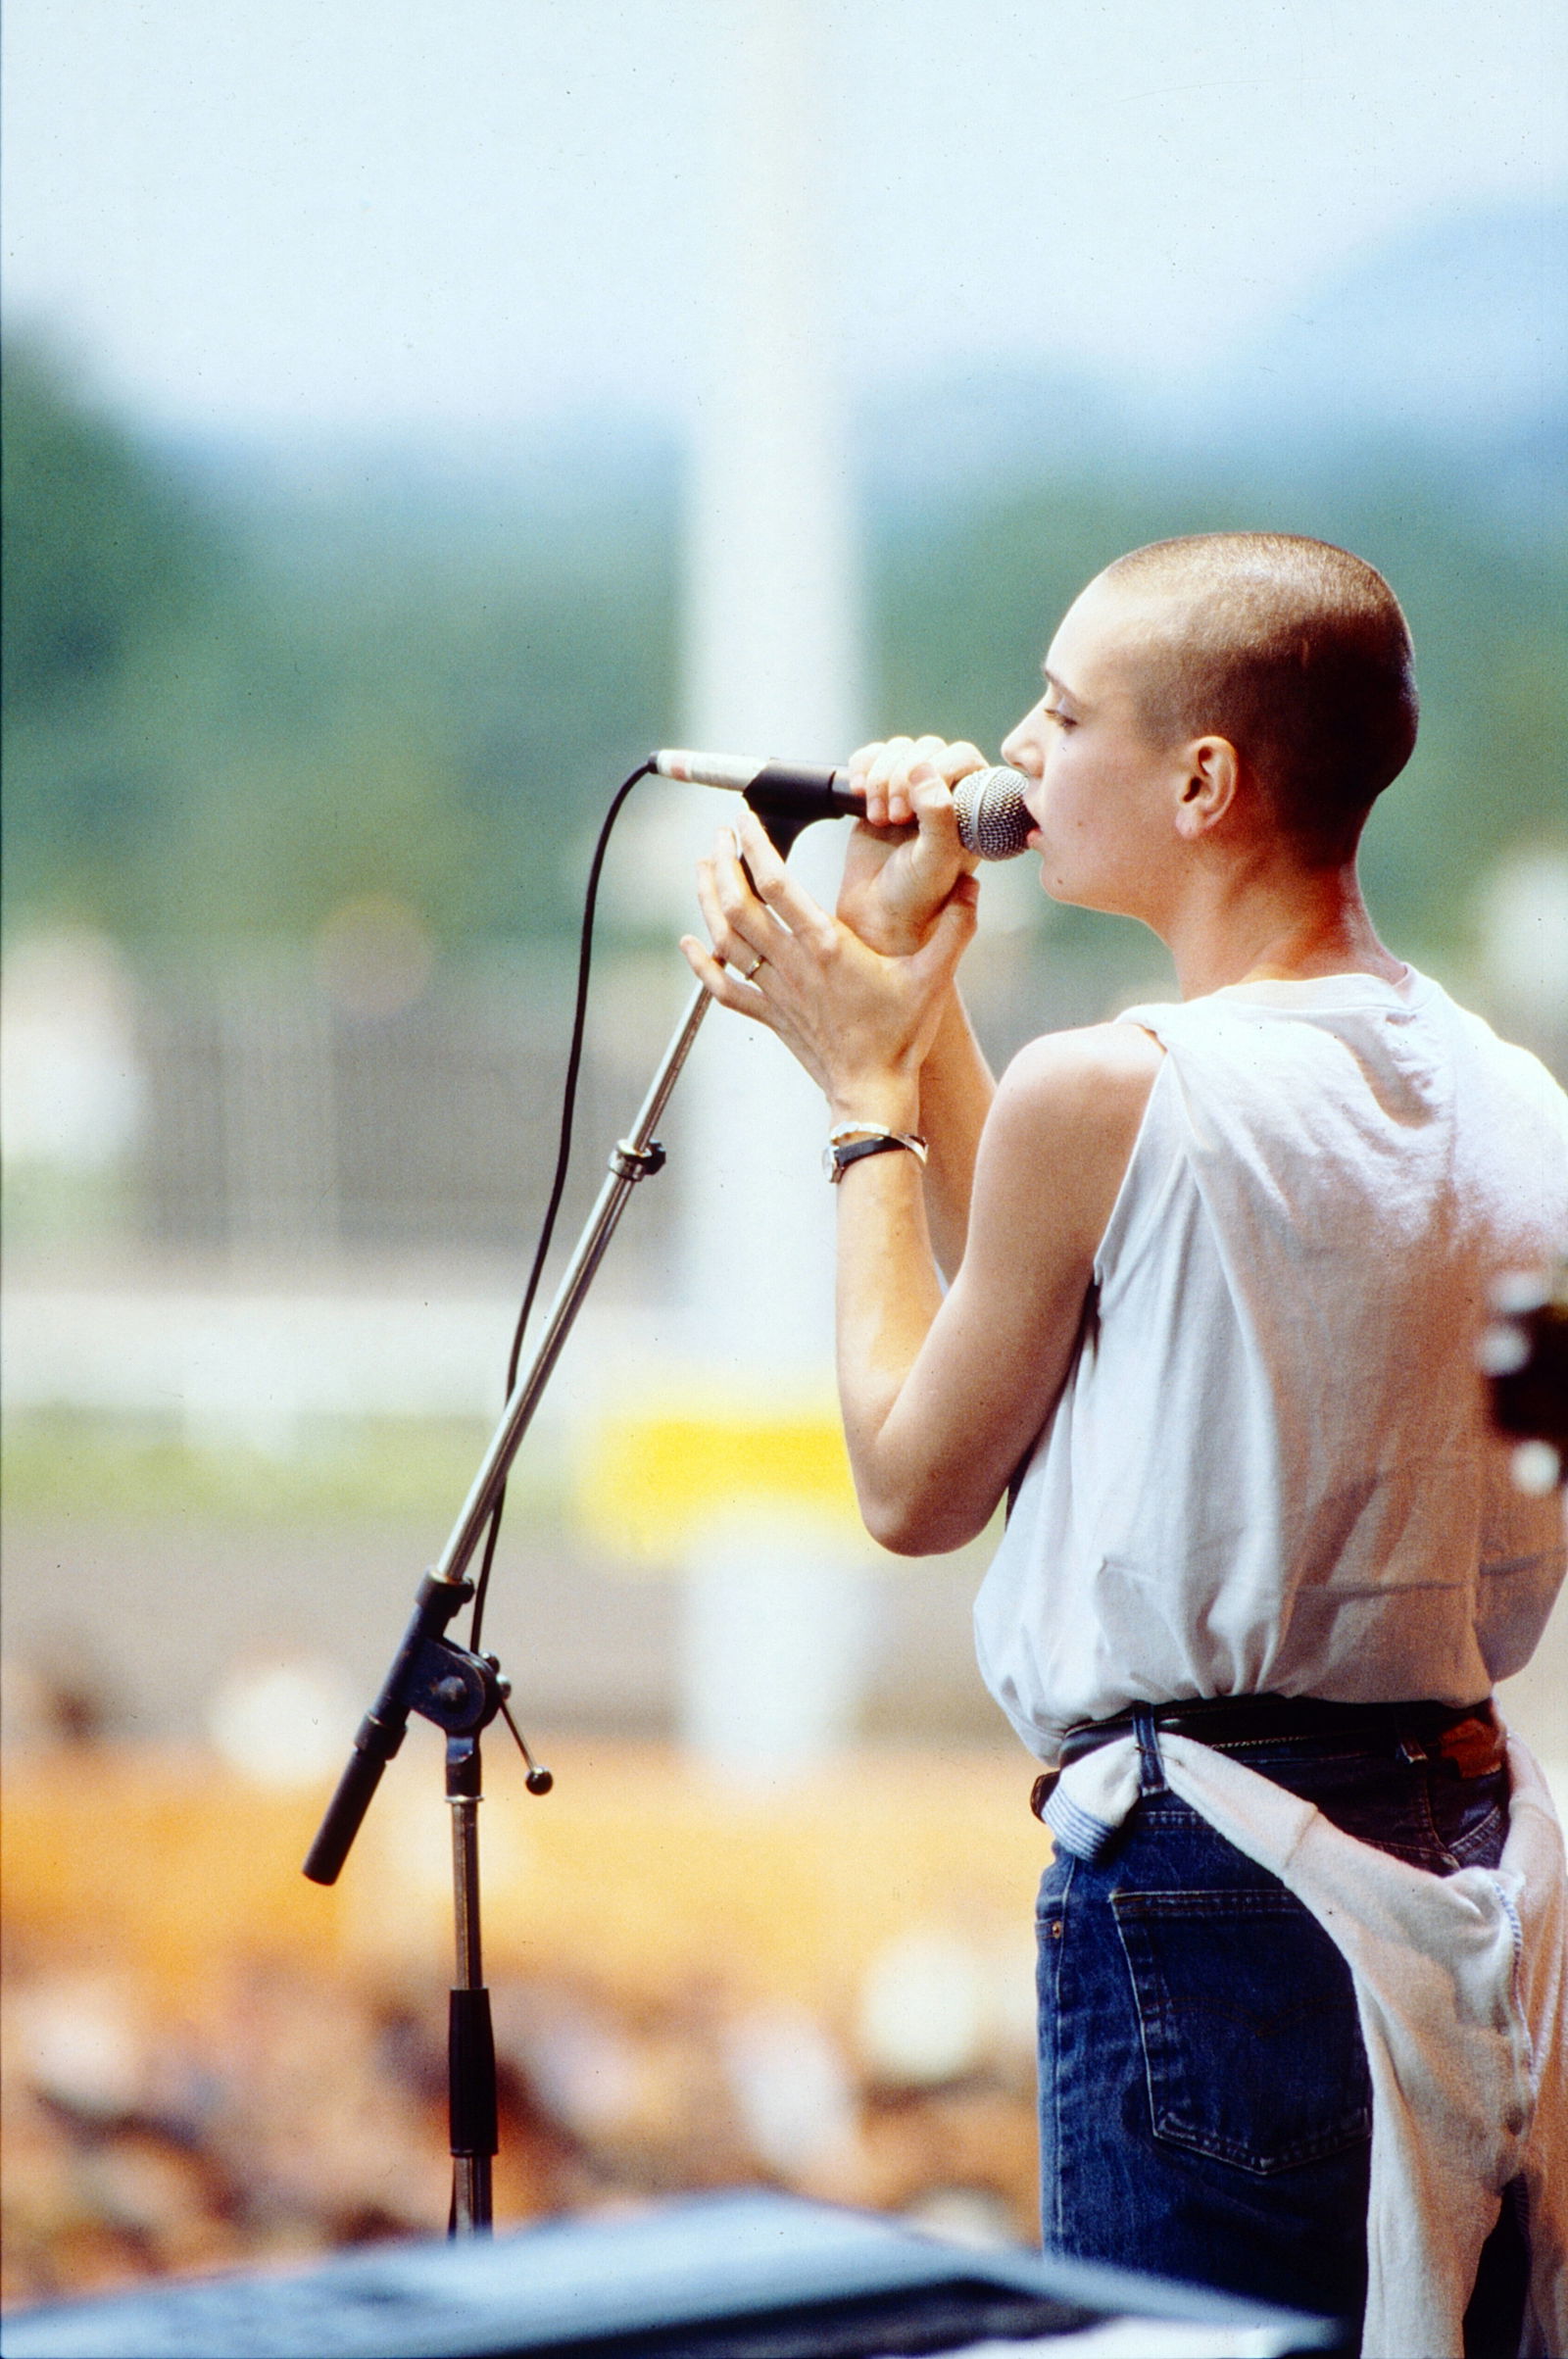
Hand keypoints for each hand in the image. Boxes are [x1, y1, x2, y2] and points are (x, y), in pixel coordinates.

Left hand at [680, 805, 978, 1122]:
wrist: (871, 1092)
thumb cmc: (901, 1037)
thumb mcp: (935, 978)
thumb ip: (956, 929)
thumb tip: (973, 886)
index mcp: (828, 947)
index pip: (779, 885)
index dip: (757, 848)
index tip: (744, 820)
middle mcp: (794, 965)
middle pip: (739, 906)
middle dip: (723, 866)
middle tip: (719, 836)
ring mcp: (777, 991)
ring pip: (725, 940)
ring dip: (708, 901)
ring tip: (705, 869)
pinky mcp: (770, 1015)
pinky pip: (723, 988)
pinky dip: (701, 966)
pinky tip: (690, 944)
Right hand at [838, 736, 985, 956]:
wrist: (880, 914)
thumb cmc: (919, 894)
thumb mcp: (936, 859)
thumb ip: (939, 815)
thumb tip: (924, 768)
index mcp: (971, 805)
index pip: (962, 757)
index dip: (937, 771)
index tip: (916, 809)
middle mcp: (945, 793)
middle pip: (927, 748)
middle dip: (903, 777)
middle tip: (895, 818)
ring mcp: (911, 790)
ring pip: (899, 749)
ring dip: (882, 777)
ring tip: (878, 817)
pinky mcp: (880, 790)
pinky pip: (872, 757)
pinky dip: (862, 768)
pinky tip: (859, 793)